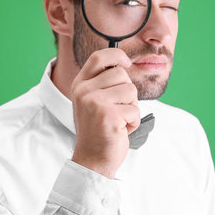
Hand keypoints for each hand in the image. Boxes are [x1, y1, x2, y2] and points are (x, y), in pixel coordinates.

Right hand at [70, 48, 139, 178]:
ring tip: (119, 120)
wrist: (92, 160)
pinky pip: (135, 110)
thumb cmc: (99, 130)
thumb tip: (123, 63)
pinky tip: (121, 130)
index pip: (98, 56)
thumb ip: (103, 83)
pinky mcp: (108, 116)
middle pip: (120, 73)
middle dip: (128, 92)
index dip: (116, 55)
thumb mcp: (93, 101)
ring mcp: (95, 103)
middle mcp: (84, 91)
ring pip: (130, 90)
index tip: (126, 63)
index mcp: (80, 84)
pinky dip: (134, 122)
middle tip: (118, 109)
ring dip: (132, 107)